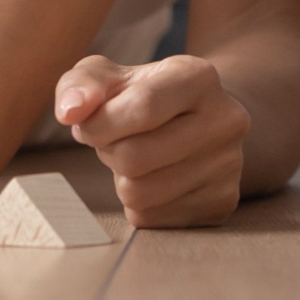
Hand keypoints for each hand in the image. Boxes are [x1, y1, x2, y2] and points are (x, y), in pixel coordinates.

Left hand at [56, 54, 251, 228]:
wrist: (200, 120)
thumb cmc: (143, 96)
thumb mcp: (110, 78)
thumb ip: (81, 85)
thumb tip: (70, 112)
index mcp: (199, 77)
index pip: (141, 107)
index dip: (100, 124)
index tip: (89, 125)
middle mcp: (225, 119)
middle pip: (135, 157)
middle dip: (109, 152)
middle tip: (117, 142)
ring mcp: (230, 165)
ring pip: (140, 194)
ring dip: (122, 180)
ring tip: (137, 159)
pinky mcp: (222, 202)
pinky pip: (152, 221)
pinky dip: (139, 206)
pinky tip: (154, 180)